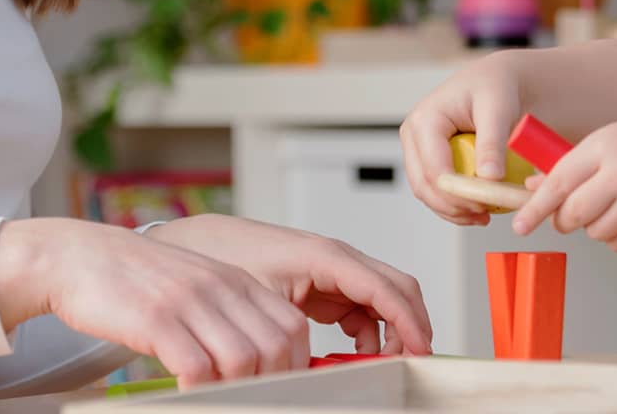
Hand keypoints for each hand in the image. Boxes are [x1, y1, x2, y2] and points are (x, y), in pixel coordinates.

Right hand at [0, 217, 310, 388]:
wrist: (80, 256)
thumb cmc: (135, 279)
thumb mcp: (195, 285)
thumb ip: (228, 313)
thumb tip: (259, 357)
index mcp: (236, 279)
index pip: (292, 326)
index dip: (297, 364)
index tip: (284, 387)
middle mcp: (220, 287)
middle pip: (276, 346)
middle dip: (273, 383)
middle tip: (255, 400)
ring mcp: (190, 301)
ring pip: (243, 359)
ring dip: (238, 390)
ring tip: (221, 399)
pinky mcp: (156, 318)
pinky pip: (196, 367)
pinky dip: (200, 390)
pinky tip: (187, 393)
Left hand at [144, 214, 431, 356]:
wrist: (196, 245)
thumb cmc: (224, 259)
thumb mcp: (262, 302)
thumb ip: (295, 335)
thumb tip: (311, 372)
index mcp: (327, 256)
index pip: (386, 288)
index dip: (409, 322)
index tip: (421, 352)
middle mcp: (336, 259)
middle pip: (396, 287)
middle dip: (411, 324)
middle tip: (412, 362)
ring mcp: (331, 271)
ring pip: (382, 299)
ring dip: (391, 330)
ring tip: (379, 364)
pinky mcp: (321, 284)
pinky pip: (360, 308)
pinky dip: (368, 331)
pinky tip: (354, 354)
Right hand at [399, 49, 528, 224]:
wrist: (496, 80)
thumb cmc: (496, 87)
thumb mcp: (498, 109)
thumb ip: (492, 142)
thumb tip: (490, 178)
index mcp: (424, 120)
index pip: (433, 168)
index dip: (456, 194)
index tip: (485, 205)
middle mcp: (414, 135)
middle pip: (424, 185)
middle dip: (452, 207)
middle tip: (484, 216)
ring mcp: (418, 149)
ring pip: (426, 192)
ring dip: (452, 211)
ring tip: (484, 216)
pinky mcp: (428, 159)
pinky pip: (435, 190)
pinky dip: (454, 205)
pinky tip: (479, 210)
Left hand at [509, 113, 616, 251]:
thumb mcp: (605, 141)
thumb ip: (570, 165)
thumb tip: (532, 188)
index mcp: (605, 148)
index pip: (559, 183)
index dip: (534, 207)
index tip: (518, 225)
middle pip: (574, 214)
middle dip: (562, 220)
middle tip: (565, 215)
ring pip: (595, 233)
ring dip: (591, 226)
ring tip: (608, 204)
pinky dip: (614, 237)